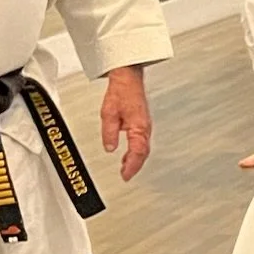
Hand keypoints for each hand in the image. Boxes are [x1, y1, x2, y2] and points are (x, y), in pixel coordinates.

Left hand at [100, 65, 152, 180]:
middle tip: (125, 175)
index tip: (125, 175)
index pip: (137, 152)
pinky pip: (142, 141)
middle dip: (134, 166)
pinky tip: (128, 153)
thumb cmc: (122, 91)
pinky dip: (136, 150)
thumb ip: (109, 133)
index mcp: (139, 127)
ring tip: (125, 167)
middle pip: (143, 153)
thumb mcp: (108, 113)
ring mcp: (145, 125)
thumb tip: (110, 147)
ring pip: (143, 148)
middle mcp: (145, 128)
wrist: (128, 78)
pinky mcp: (142, 122)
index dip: (131, 166)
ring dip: (135, 159)